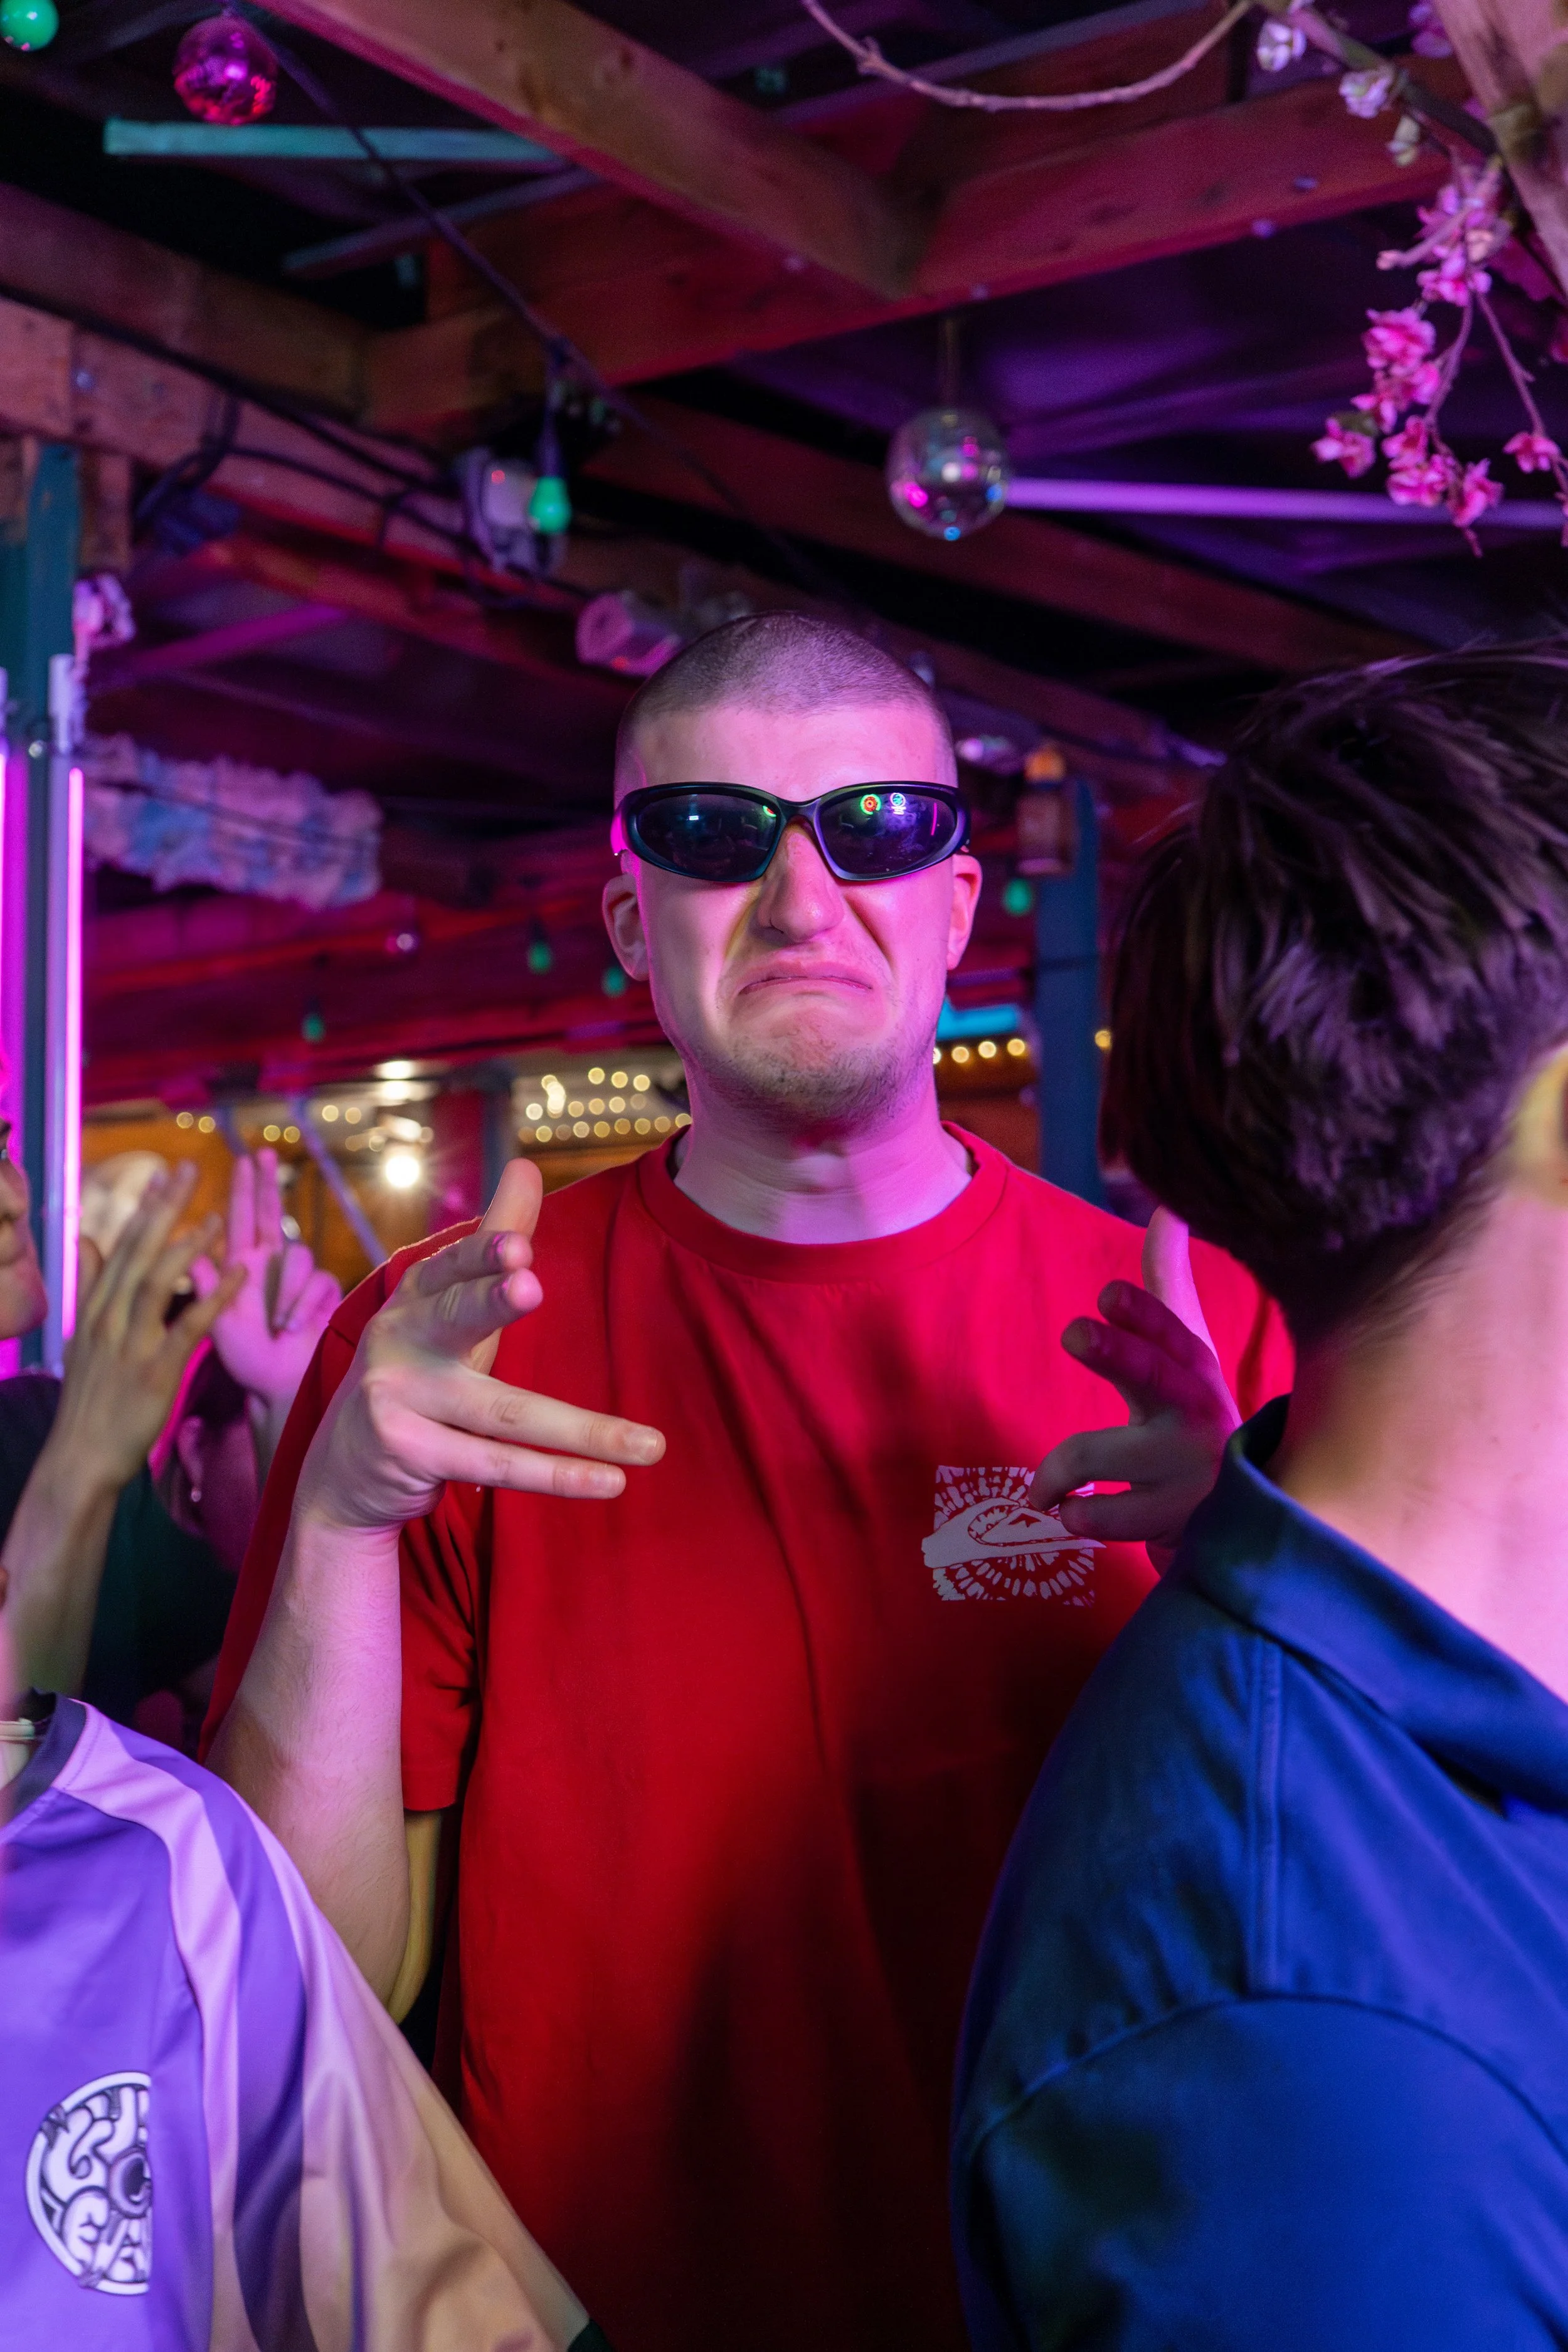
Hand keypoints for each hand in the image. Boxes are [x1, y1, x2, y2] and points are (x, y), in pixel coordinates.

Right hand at [54, 1162, 246, 1496]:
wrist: (81, 1457)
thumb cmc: (89, 1400)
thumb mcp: (81, 1336)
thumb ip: (90, 1286)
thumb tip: (87, 1239)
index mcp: (94, 1311)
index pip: (121, 1248)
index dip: (143, 1210)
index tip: (162, 1175)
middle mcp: (108, 1320)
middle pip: (138, 1253)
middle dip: (165, 1209)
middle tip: (189, 1169)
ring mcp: (130, 1344)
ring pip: (157, 1283)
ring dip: (188, 1246)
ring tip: (219, 1216)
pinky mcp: (154, 1371)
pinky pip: (187, 1326)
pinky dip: (213, 1296)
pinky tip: (237, 1273)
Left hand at [196, 1149, 340, 1409]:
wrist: (278, 1387)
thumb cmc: (246, 1359)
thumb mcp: (215, 1323)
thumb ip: (205, 1285)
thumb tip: (188, 1247)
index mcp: (241, 1268)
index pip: (242, 1220)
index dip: (244, 1189)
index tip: (244, 1157)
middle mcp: (270, 1266)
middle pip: (273, 1215)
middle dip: (268, 1185)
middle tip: (263, 1153)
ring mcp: (299, 1279)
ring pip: (299, 1254)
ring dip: (287, 1289)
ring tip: (277, 1323)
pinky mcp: (324, 1293)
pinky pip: (320, 1282)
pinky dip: (305, 1305)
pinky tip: (294, 1328)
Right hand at [297, 1158, 664, 1533]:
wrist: (342, 1475)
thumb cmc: (418, 1373)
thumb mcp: (452, 1308)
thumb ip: (492, 1242)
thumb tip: (527, 1165)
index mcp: (415, 1298)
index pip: (451, 1269)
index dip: (481, 1255)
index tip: (519, 1246)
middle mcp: (399, 1341)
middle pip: (455, 1320)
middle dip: (492, 1302)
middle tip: (531, 1285)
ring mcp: (397, 1401)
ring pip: (505, 1415)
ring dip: (584, 1433)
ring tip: (649, 1443)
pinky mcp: (409, 1455)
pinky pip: (497, 1466)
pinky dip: (558, 1476)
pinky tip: (610, 1482)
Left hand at [1030, 1208, 1239, 1557]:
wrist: (1246, 1513)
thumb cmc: (1195, 1414)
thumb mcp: (1187, 1351)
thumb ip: (1169, 1282)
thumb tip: (1168, 1207)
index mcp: (1195, 1373)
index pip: (1172, 1334)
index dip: (1141, 1312)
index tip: (1105, 1294)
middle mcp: (1196, 1417)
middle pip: (1153, 1376)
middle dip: (1115, 1351)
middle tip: (1075, 1332)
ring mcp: (1185, 1474)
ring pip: (1096, 1456)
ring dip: (1056, 1472)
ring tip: (1044, 1487)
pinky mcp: (1170, 1523)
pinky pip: (1096, 1517)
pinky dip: (1074, 1513)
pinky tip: (1077, 1513)